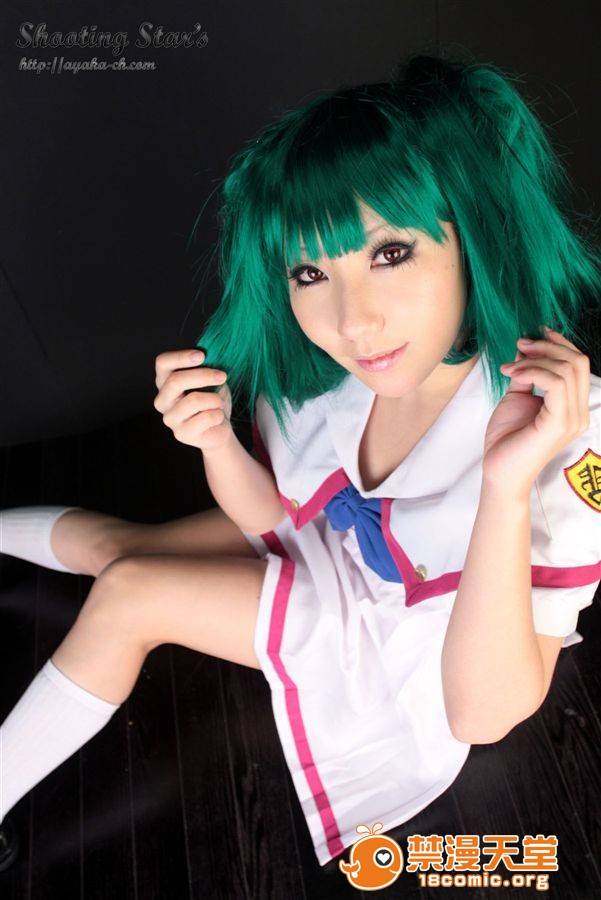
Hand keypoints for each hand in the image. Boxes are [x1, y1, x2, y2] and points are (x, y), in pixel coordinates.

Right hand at [153, 348, 233, 451]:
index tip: (202, 355)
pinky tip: (218, 418)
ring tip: (219, 402)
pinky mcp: (182, 434)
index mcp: (164, 382)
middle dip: (203, 376)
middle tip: (222, 376)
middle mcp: (162, 400)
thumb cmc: (212, 399)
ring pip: (193, 400)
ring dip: (214, 399)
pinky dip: (218, 415)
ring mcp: (170, 419)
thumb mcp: (210, 379)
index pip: (162, 363)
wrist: (219, 428)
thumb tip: (209, 354)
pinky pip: (205, 418)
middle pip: (175, 381)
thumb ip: (204, 367)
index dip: (181, 357)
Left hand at [482, 326, 590, 495]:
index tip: (533, 336)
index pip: (579, 364)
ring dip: (535, 359)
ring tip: (511, 366)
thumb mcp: (518, 397)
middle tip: (519, 346)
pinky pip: (555, 383)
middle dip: (547, 346)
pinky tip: (513, 375)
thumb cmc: (507, 438)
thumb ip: (527, 375)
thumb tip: (526, 348)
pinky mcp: (559, 423)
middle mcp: (580, 412)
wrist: (498, 471)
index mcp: (574, 406)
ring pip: (568, 368)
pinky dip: (532, 371)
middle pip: (577, 361)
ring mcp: (572, 419)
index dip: (558, 343)